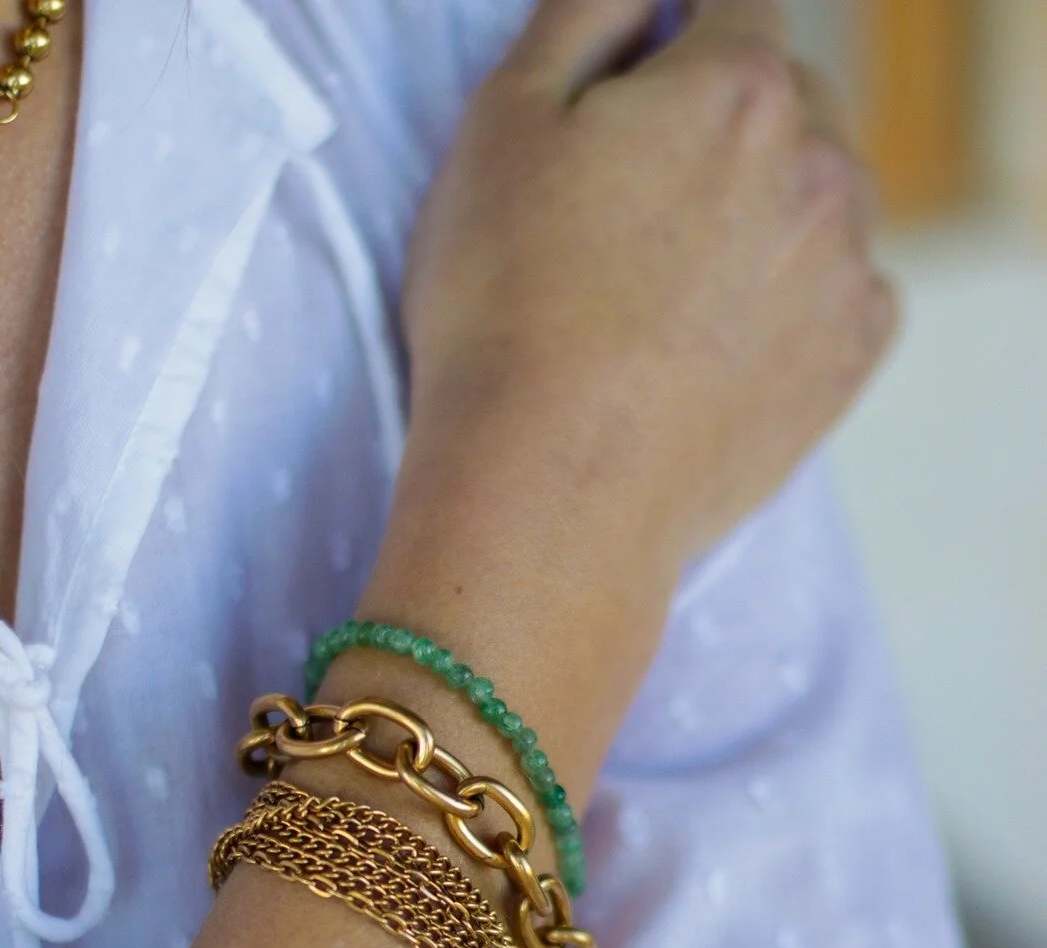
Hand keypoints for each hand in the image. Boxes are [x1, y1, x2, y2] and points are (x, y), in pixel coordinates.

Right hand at [402, 0, 894, 579]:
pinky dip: (798, 293)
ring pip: (820, 196)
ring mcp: (847, 271)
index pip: (734, 4)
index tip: (646, 80)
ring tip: (675, 283)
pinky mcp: (850, 361)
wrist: (550, 493)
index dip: (680, 38)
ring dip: (766, 209)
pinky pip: (845, 289)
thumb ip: (586, 12)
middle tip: (638, 204)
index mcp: (738, 90)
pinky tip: (723, 335)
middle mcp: (822, 167)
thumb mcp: (502, 123)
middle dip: (725, 124)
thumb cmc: (504, 313)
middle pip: (788, 102)